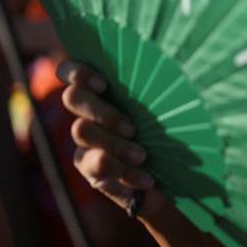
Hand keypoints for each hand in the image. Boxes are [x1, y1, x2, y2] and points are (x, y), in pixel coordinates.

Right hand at [57, 60, 167, 217]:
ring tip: (142, 156)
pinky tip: (147, 181)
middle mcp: (87, 113)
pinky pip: (98, 170)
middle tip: (132, 129)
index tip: (103, 84)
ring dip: (114, 145)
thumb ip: (157, 92)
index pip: (70, 71)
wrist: (176, 176)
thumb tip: (173, 66)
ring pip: (82, 132)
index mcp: (103, 92)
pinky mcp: (91, 171)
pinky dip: (125, 175)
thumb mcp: (167, 111)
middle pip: (72, 98)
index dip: (78, 72)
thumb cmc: (172, 131)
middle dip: (102, 112)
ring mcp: (84, 143)